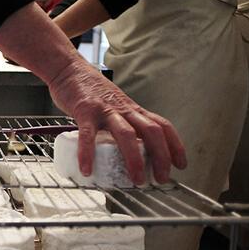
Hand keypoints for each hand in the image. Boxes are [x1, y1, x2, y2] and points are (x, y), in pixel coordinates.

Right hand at [0, 2, 185, 184]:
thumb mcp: (112, 104)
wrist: (68, 68)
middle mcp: (123, 109)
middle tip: (161, 179)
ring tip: (135, 181)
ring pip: (126, 134)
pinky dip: (88, 154)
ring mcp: (105, 110)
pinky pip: (88, 135)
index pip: (162, 125)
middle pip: (151, 132)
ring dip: (134, 159)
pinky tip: (86, 170)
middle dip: (161, 157)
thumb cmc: (88, 90)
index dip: (175, 145)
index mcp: (131, 109)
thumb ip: (119, 122)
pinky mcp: (84, 111)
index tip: (180, 164)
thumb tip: (125, 147)